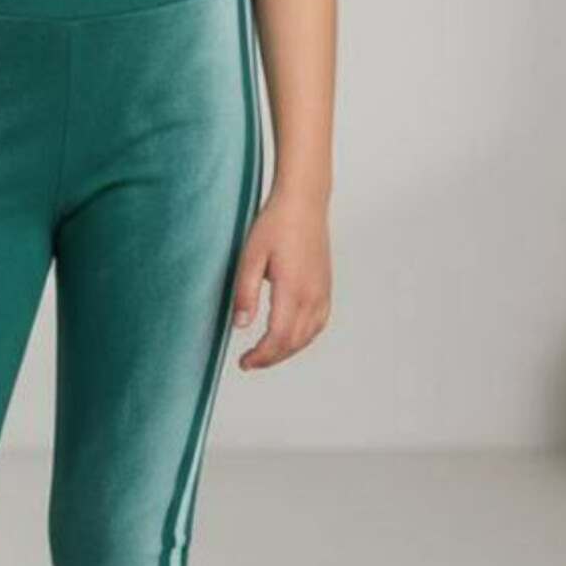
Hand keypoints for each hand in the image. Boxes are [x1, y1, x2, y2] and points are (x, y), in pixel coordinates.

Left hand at [229, 189, 332, 370]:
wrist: (304, 202)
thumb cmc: (276, 224)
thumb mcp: (250, 257)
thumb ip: (245, 293)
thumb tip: (240, 325)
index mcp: (293, 290)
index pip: (278, 338)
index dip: (261, 356)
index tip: (244, 362)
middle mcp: (313, 295)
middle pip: (293, 342)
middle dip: (271, 358)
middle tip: (250, 362)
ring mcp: (323, 292)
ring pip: (308, 336)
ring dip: (287, 350)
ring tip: (266, 353)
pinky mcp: (326, 287)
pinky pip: (318, 323)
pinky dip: (303, 338)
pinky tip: (289, 337)